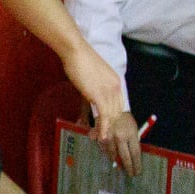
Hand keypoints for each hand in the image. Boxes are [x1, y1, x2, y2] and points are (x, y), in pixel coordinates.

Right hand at [63, 44, 130, 163]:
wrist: (76, 52)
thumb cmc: (79, 61)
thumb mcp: (91, 78)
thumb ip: (93, 89)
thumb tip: (89, 97)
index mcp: (116, 82)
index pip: (119, 104)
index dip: (113, 117)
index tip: (109, 127)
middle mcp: (116, 87)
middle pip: (117, 112)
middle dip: (111, 127)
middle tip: (104, 138)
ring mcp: (109, 91)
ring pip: (111, 116)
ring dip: (106, 130)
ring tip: (100, 141)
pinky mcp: (100, 95)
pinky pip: (104, 116)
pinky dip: (103, 127)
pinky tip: (100, 136)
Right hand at [103, 111, 142, 176]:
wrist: (111, 108)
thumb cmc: (125, 120)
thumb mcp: (133, 129)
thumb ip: (133, 142)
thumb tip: (132, 157)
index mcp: (131, 134)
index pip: (135, 153)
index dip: (136, 164)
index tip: (137, 172)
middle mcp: (120, 137)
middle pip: (125, 157)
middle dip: (128, 167)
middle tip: (130, 174)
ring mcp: (109, 138)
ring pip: (112, 155)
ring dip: (116, 160)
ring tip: (118, 165)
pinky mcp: (100, 137)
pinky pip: (104, 149)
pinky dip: (107, 152)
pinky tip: (109, 154)